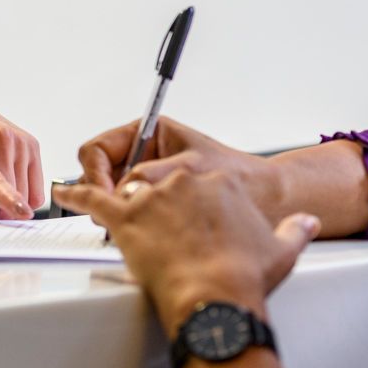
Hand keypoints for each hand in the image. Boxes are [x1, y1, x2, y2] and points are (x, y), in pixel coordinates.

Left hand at [53, 169, 318, 333]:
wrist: (217, 298)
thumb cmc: (243, 277)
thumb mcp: (281, 248)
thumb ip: (295, 230)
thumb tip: (308, 224)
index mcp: (217, 181)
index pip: (192, 178)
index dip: (187, 201)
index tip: (189, 220)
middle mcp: (182, 180)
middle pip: (156, 179)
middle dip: (156, 204)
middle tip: (161, 231)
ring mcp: (151, 196)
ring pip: (126, 188)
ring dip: (123, 204)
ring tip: (130, 226)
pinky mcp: (125, 217)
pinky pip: (91, 197)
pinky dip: (73, 194)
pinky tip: (62, 194)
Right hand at [78, 116, 284, 220]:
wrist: (272, 201)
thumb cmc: (242, 178)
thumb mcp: (190, 169)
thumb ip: (151, 175)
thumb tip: (121, 190)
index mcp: (150, 132)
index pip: (98, 149)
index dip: (95, 174)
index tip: (104, 196)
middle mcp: (145, 154)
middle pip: (99, 173)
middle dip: (101, 196)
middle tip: (110, 217)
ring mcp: (149, 179)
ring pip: (111, 196)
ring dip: (114, 212)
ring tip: (127, 229)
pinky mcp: (158, 203)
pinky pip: (128, 211)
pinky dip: (126, 223)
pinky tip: (134, 236)